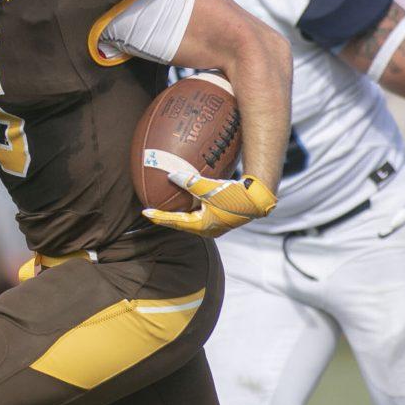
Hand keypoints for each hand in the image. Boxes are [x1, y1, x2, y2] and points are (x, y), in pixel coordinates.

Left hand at [143, 173, 277, 237]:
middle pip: (181, 224)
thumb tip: (170, 174)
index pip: (174, 222)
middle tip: (152, 212)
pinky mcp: (221, 219)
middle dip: (166, 218)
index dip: (158, 217)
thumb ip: (189, 181)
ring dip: (178, 214)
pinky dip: (190, 209)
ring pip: (191, 221)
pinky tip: (188, 200)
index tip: (145, 212)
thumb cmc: (234, 195)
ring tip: (167, 207)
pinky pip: (200, 215)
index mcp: (202, 226)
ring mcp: (215, 226)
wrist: (259, 200)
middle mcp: (207, 229)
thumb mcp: (209, 187)